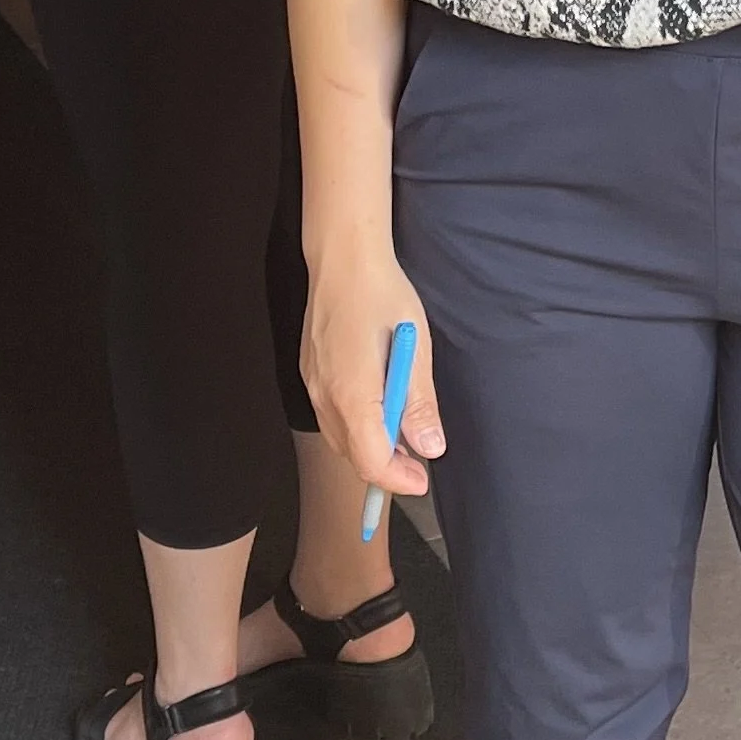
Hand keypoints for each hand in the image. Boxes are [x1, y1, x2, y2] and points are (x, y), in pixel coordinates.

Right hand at [301, 258, 445, 501]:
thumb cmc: (383, 295)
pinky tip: (378, 411)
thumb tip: (430, 447)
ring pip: (340, 438)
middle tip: (418, 462)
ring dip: (370, 448)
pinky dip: (356, 427)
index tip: (422, 480)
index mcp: (353, 393)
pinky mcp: (310, 374)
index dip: (398, 479)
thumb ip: (419, 402)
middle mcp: (325, 396)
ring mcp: (313, 385)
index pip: (371, 460)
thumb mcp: (415, 347)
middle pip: (353, 456)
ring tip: (403, 438)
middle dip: (386, 468)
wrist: (343, 259)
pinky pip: (331, 417)